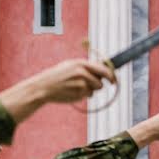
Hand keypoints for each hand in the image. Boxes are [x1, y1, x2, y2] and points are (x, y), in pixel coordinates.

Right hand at [0, 59, 116, 121]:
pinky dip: (84, 95)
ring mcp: (81, 82)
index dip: (112, 74)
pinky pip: (89, 95)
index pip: (103, 68)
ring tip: (78, 87)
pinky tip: (73, 92)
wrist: (43, 87)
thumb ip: (86, 68)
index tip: (115, 80)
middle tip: (109, 84)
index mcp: (80, 63)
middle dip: (106, 82)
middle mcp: (82, 71)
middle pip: (103, 78)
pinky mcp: (79, 92)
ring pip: (97, 88)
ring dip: (92, 89)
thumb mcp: (70, 67)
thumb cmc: (57, 77)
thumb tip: (103, 72)